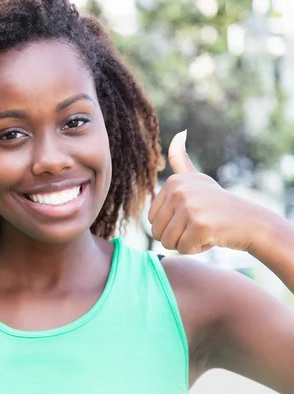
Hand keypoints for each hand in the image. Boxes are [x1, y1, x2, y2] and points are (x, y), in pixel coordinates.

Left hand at [148, 130, 256, 253]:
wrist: (251, 222)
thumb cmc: (219, 204)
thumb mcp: (197, 179)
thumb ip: (181, 161)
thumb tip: (179, 133)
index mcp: (173, 182)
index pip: (151, 220)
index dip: (170, 226)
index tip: (191, 216)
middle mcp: (178, 191)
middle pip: (156, 232)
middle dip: (176, 237)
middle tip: (197, 226)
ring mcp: (189, 207)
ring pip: (167, 242)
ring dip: (185, 244)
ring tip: (204, 231)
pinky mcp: (199, 225)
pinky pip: (183, 248)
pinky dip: (197, 249)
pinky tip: (212, 238)